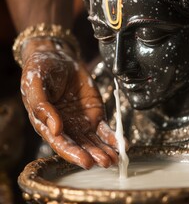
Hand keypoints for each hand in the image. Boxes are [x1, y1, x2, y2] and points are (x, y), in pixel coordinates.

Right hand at [20, 40, 118, 168]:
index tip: (86, 161)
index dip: (73, 154)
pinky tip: (121, 144)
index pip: (60, 143)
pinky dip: (113, 137)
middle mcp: (65, 127)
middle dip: (93, 155)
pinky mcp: (94, 114)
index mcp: (47, 123)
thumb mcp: (35, 84)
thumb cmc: (41, 70)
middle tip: (106, 162)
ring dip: (105, 150)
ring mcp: (81, 122)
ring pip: (94, 141)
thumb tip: (55, 129)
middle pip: (80, 146)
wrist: (58, 58)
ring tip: (116, 158)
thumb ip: (41, 105)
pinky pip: (105, 129)